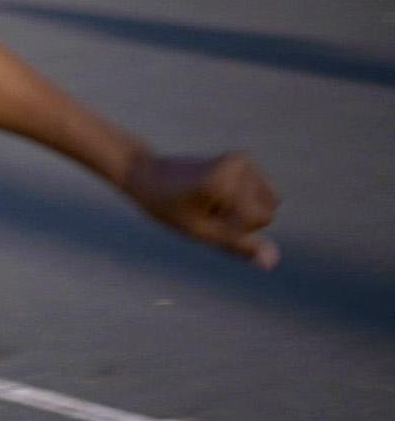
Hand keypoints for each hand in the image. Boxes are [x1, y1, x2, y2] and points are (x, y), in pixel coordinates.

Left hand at [125, 151, 280, 268]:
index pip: (261, 219)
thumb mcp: (201, 231)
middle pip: (268, 211)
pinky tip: (216, 194)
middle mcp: (239, 163)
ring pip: (271, 202)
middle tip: (206, 208)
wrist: (148, 174)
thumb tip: (272, 261)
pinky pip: (264, 193)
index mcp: (224, 180)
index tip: (206, 215)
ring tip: (210, 201)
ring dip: (243, 209)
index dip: (238, 227)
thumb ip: (238, 245)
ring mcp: (244, 159)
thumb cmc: (170, 207)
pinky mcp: (244, 159)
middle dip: (242, 218)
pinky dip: (244, 199)